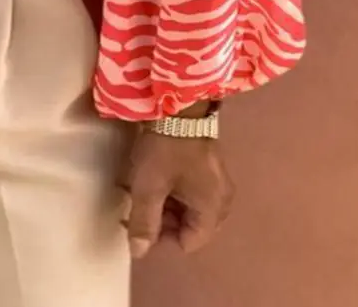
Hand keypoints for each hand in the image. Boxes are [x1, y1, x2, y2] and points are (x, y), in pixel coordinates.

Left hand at [121, 126, 234, 258]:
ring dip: (163, 202)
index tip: (138, 220)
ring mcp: (217, 181)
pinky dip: (171, 188)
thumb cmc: (166, 149)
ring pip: (188, 206)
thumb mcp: (149, 187)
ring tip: (139, 188)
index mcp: (212, 210)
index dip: (160, 237)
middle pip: (189, 226)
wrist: (179, 105)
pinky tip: (151, 175)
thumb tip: (138, 252)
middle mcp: (221, 200)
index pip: (187, 243)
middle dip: (160, 219)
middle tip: (136, 204)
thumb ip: (143, 222)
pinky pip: (190, 189)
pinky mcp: (208, 165)